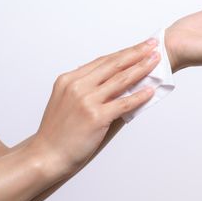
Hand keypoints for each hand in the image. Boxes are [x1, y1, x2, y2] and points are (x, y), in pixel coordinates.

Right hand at [29, 38, 160, 177]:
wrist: (46, 155)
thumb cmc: (57, 133)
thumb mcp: (66, 102)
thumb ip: (86, 90)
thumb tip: (116, 84)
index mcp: (69, 80)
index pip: (102, 61)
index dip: (123, 53)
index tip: (138, 46)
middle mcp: (77, 86)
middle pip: (113, 65)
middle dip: (136, 53)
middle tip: (152, 45)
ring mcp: (86, 101)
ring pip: (120, 80)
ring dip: (141, 69)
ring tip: (155, 61)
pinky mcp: (96, 117)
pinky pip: (123, 103)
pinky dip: (139, 96)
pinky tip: (150, 90)